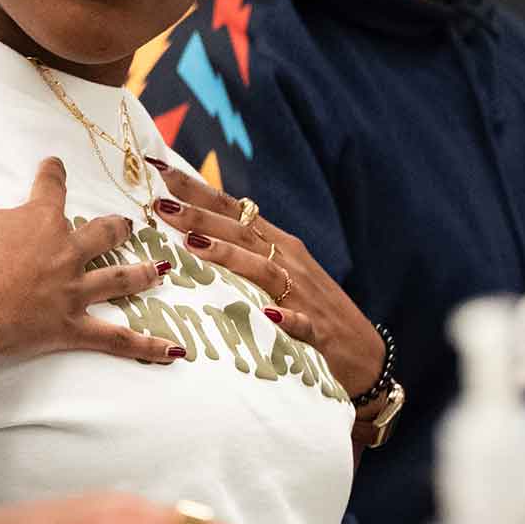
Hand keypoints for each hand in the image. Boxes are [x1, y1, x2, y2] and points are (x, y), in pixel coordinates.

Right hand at [0, 142, 180, 363]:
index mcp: (39, 221)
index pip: (51, 188)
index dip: (53, 174)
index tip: (55, 165)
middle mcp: (66, 251)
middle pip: (100, 234)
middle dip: (114, 227)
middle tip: (127, 224)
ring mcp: (74, 290)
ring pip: (117, 279)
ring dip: (140, 274)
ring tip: (161, 271)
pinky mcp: (73, 326)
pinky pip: (116, 338)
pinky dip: (146, 346)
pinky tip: (174, 350)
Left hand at [148, 158, 381, 396]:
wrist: (364, 353)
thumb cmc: (310, 307)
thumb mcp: (276, 270)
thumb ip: (241, 249)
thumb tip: (192, 227)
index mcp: (277, 244)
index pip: (232, 210)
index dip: (198, 190)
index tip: (160, 170)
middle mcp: (289, 261)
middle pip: (240, 232)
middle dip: (199, 216)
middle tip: (160, 205)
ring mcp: (303, 294)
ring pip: (263, 268)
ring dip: (229, 255)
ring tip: (193, 244)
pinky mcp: (318, 331)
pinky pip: (300, 323)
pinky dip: (285, 318)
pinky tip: (269, 315)